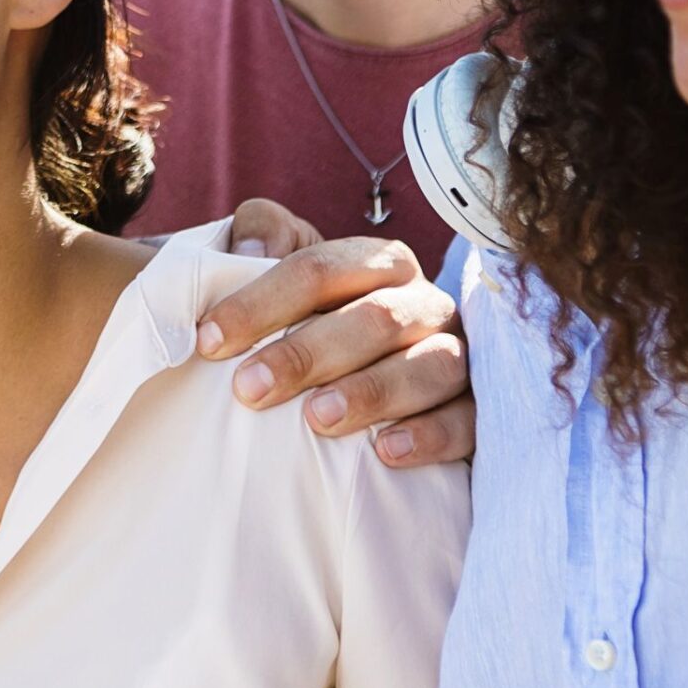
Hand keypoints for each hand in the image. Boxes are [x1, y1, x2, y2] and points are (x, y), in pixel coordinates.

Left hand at [203, 198, 473, 469]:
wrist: (354, 383)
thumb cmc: (307, 324)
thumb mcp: (277, 270)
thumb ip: (262, 234)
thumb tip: (254, 249)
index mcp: (377, 262)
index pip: (319, 269)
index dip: (262, 302)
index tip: (209, 341)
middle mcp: (423, 302)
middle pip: (374, 317)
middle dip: (308, 352)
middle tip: (250, 389)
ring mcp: (457, 355)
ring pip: (431, 365)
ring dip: (373, 391)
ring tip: (318, 419)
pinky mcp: (477, 411)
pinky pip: (468, 421)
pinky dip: (431, 435)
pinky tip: (387, 452)